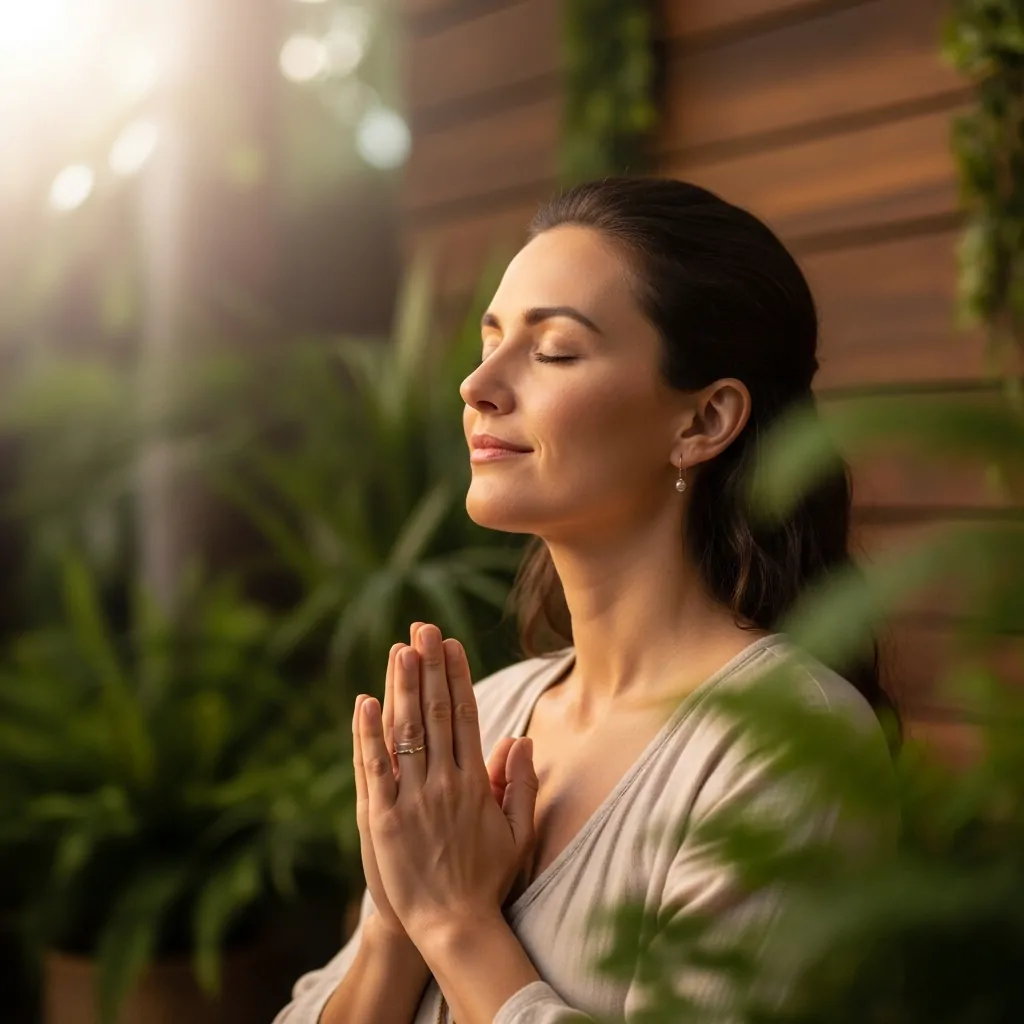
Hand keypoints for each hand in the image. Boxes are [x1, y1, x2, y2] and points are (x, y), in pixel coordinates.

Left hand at [357, 624, 537, 943]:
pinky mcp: (382, 819)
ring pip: (406, 732)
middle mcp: (444, 784)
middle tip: (422, 628)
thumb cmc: (487, 879)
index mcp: (474, 783)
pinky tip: (365, 701)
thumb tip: (520, 739)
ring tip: (398, 648)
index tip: (450, 644)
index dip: (456, 677)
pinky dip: (368, 734)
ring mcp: (412, 800)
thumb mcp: (517, 833)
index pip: (464, 716)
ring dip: (401, 687)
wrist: (452, 927)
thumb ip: (520, 784)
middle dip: (428, 667)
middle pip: (434, 713)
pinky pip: (373, 768)